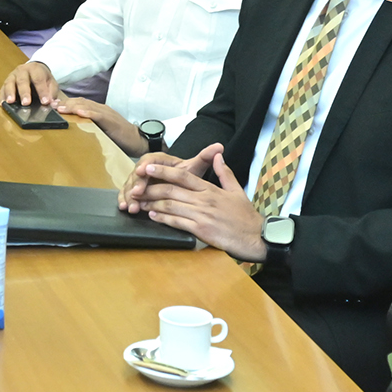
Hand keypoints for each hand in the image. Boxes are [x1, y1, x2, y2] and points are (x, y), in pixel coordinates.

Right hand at [1, 60, 59, 105]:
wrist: (34, 69)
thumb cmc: (43, 78)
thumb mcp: (51, 83)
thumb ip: (52, 93)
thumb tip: (51, 103)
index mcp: (35, 69)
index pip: (38, 79)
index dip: (42, 91)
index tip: (45, 102)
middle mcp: (22, 70)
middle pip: (22, 80)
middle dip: (24, 92)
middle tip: (26, 103)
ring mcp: (12, 76)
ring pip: (9, 83)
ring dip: (10, 93)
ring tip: (10, 102)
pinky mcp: (6, 82)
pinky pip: (2, 89)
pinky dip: (2, 96)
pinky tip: (3, 104)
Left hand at [50, 95, 147, 154]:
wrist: (137, 139)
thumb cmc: (119, 136)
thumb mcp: (102, 128)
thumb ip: (90, 125)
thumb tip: (75, 127)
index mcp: (98, 110)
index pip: (80, 103)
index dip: (66, 103)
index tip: (53, 105)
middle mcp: (102, 108)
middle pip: (81, 102)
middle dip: (65, 103)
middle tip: (52, 106)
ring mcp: (107, 113)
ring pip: (87, 106)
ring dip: (73, 106)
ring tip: (61, 108)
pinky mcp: (112, 120)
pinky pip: (98, 115)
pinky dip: (88, 113)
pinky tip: (79, 112)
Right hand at [118, 144, 211, 210]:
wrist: (180, 185)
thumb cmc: (185, 176)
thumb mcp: (195, 167)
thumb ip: (204, 157)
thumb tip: (219, 147)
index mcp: (161, 160)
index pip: (150, 159)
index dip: (146, 165)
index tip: (143, 170)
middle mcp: (148, 168)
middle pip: (138, 174)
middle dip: (136, 184)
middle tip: (137, 193)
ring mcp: (140, 180)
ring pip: (131, 186)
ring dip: (129, 196)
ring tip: (131, 207)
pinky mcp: (136, 190)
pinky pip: (127, 194)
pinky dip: (124, 200)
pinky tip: (124, 207)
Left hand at [135, 146, 266, 259]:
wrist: (256, 237)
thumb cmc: (246, 216)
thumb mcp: (237, 190)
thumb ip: (225, 172)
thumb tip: (218, 155)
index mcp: (211, 189)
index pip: (182, 176)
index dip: (163, 171)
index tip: (147, 168)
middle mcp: (204, 200)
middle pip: (171, 190)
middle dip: (150, 188)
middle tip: (135, 187)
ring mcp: (201, 215)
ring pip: (170, 206)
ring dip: (152, 203)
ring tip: (139, 202)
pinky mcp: (201, 230)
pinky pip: (176, 222)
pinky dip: (163, 218)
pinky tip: (153, 215)